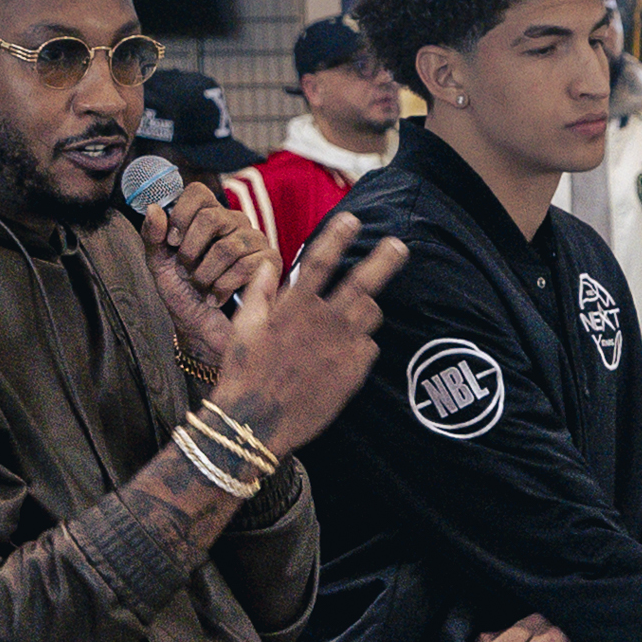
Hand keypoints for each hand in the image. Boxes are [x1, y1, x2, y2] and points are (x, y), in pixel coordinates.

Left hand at [141, 180, 273, 354]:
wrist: (202, 330)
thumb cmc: (183, 295)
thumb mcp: (160, 266)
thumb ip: (154, 237)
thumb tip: (153, 208)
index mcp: (208, 217)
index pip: (197, 193)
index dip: (180, 215)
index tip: (173, 242)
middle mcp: (234, 223)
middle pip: (211, 217)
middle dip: (190, 251)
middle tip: (186, 271)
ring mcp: (254, 241)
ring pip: (227, 247)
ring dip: (205, 275)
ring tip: (201, 287)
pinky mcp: (270, 262)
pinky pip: (245, 266)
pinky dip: (222, 288)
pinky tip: (216, 298)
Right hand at [209, 211, 397, 452]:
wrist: (255, 423)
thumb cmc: (244, 373)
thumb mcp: (243, 327)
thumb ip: (259, 291)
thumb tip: (267, 262)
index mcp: (294, 307)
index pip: (320, 261)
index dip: (337, 237)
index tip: (352, 218)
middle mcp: (323, 322)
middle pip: (363, 283)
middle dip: (384, 260)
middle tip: (399, 245)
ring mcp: (342, 347)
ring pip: (370, 313)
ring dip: (365, 308)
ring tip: (352, 316)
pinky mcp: (354, 371)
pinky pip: (369, 347)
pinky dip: (360, 345)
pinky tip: (340, 356)